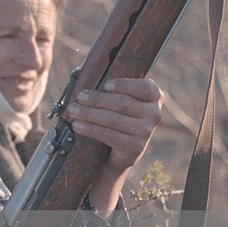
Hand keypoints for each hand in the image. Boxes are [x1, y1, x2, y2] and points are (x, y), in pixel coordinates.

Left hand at [66, 76, 163, 212]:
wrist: (124, 148)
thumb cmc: (120, 115)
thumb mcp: (122, 100)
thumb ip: (112, 89)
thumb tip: (84, 78)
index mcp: (154, 96)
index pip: (145, 88)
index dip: (124, 85)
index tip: (105, 85)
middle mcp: (154, 113)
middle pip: (123, 103)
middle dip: (97, 99)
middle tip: (79, 97)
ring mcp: (146, 131)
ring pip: (114, 120)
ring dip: (90, 114)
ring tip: (73, 111)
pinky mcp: (135, 146)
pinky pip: (109, 136)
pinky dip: (91, 129)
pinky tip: (78, 125)